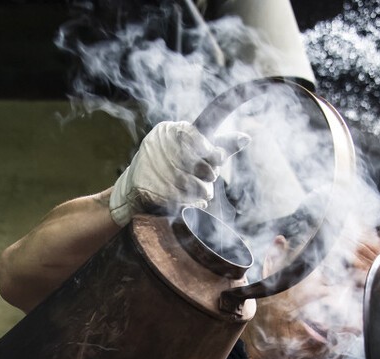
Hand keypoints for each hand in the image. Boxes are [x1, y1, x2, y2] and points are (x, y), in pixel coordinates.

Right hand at [109, 121, 249, 226]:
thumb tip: (247, 137)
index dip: (212, 151)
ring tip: (197, 191)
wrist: (133, 188)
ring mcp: (154, 171)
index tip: (218, 158)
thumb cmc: (169, 165)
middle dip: (209, 174)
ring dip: (203, 192)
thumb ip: (217, 144)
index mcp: (168, 131)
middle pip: (202, 165)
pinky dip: (193, 206)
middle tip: (206, 177)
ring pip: (197, 187)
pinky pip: (186, 203)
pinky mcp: (152, 193)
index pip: (196, 136)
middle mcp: (158, 147)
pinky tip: (189, 202)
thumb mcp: (190, 149)